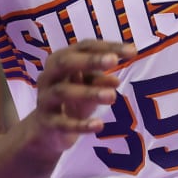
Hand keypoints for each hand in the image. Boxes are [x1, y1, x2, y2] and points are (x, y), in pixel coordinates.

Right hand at [25, 40, 135, 157]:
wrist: (46, 130)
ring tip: (112, 96)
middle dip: (90, 60)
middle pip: (65, 62)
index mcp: (61, 60)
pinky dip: (81, 125)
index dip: (107, 47)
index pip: (84, 47)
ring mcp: (45, 98)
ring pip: (63, 92)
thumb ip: (99, 80)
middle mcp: (49, 75)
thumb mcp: (89, 87)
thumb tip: (115, 81)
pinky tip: (99, 125)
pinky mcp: (46, 123)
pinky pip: (63, 123)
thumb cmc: (71, 99)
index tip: (132, 51)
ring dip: (89, 92)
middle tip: (114, 60)